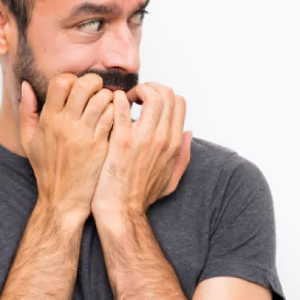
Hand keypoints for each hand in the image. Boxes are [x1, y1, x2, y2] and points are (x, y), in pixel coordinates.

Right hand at [20, 73, 115, 226]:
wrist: (63, 199)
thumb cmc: (47, 170)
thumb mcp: (29, 140)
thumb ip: (27, 110)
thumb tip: (27, 85)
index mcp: (48, 120)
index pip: (61, 82)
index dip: (72, 79)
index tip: (77, 87)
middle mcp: (66, 124)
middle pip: (84, 85)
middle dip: (94, 81)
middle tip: (97, 88)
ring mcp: (85, 135)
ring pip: (102, 99)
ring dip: (107, 96)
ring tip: (106, 103)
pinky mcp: (100, 146)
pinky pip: (112, 117)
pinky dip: (115, 111)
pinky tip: (112, 117)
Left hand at [91, 82, 192, 222]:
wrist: (121, 211)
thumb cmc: (141, 197)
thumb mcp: (172, 179)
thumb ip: (183, 155)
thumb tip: (188, 133)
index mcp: (173, 143)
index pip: (178, 101)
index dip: (163, 95)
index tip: (148, 103)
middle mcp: (161, 138)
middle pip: (166, 94)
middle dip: (150, 87)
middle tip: (135, 97)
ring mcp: (142, 139)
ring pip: (150, 96)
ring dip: (136, 90)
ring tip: (125, 100)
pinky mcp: (121, 142)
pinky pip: (121, 108)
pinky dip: (116, 99)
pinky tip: (111, 105)